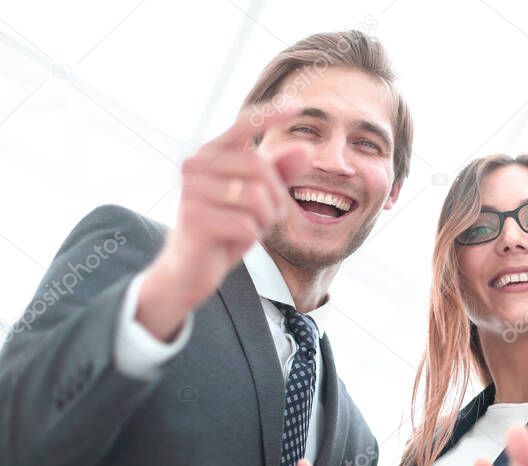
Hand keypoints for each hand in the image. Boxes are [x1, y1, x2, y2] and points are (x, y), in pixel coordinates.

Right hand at [138, 106, 309, 339]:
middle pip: (260, 167)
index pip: (245, 125)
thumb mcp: (259, 198)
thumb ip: (279, 173)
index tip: (299, 106)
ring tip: (246, 228)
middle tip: (265, 218)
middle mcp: (196, 163)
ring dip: (264, 220)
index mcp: (212, 153)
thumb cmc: (226, 226)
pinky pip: (246, 224)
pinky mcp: (193, 217)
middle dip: (276, 198)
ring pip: (257, 197)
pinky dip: (249, 238)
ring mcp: (191, 189)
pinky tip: (230, 241)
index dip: (272, 115)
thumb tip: (305, 150)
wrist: (191, 268)